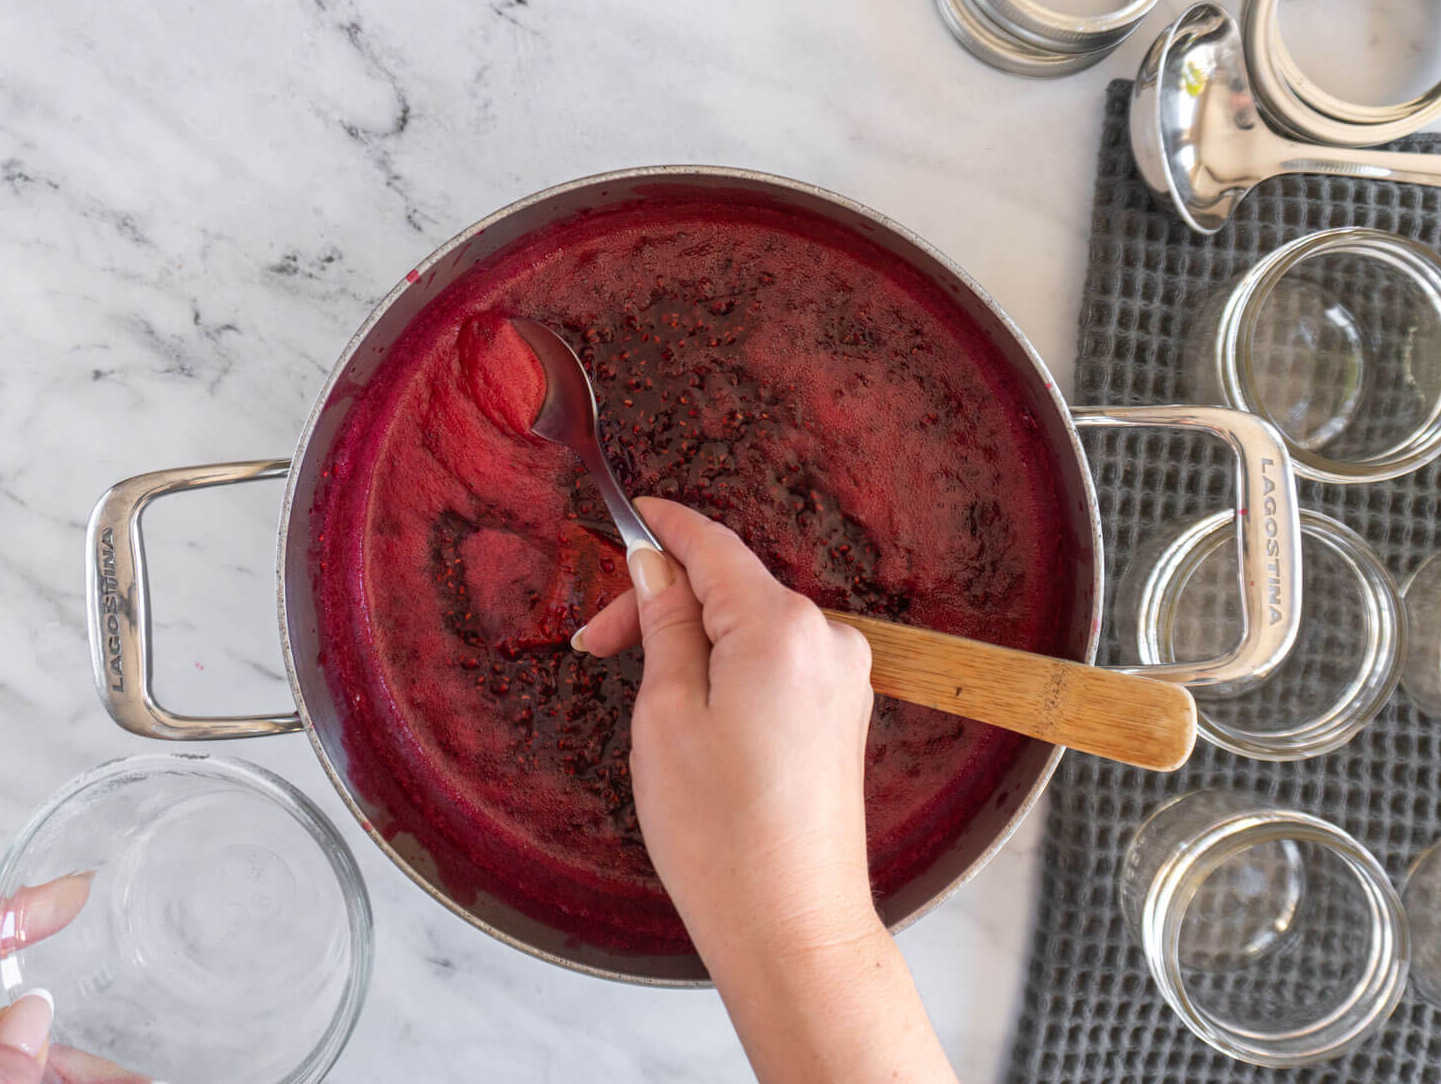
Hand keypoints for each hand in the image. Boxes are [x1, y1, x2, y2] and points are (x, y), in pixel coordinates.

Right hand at [577, 498, 954, 1083]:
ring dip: (695, 637)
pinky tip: (694, 706)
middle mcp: (827, 638)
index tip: (625, 515)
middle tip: (596, 644)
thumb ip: (664, 626)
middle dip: (663, 602)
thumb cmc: (723, 836)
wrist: (793, 926)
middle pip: (731, 586)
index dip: (663, 526)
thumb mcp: (666, 716)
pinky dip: (732, 664)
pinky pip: (779, 659)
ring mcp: (844, 675)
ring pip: (753, 624)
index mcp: (781, 628)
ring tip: (640, 689)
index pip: (713, 545)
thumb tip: (656, 567)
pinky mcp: (844, 710)